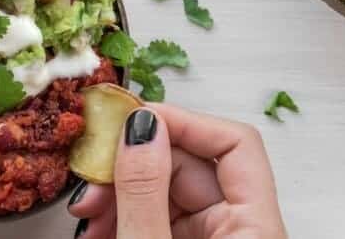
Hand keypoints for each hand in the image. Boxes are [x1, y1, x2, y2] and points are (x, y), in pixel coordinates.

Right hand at [68, 103, 287, 238]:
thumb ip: (145, 194)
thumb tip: (141, 130)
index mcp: (256, 229)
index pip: (236, 144)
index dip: (185, 122)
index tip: (135, 118)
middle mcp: (241, 232)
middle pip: (193, 168)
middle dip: (135, 164)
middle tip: (95, 169)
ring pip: (169, 196)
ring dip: (123, 195)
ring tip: (88, 210)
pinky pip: (159, 223)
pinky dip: (126, 219)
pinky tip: (98, 228)